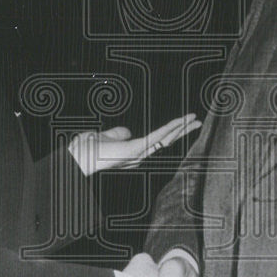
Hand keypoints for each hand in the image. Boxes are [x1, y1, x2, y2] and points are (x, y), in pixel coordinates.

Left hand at [68, 114, 200, 176]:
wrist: (78, 156)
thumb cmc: (87, 149)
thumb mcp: (105, 136)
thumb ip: (117, 134)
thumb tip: (128, 131)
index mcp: (132, 153)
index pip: (157, 141)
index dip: (170, 132)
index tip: (182, 123)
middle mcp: (138, 156)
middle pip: (165, 141)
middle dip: (182, 130)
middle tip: (198, 121)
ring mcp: (137, 154)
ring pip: (164, 138)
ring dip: (181, 128)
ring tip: (195, 120)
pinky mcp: (135, 150)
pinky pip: (156, 137)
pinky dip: (170, 128)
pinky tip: (181, 122)